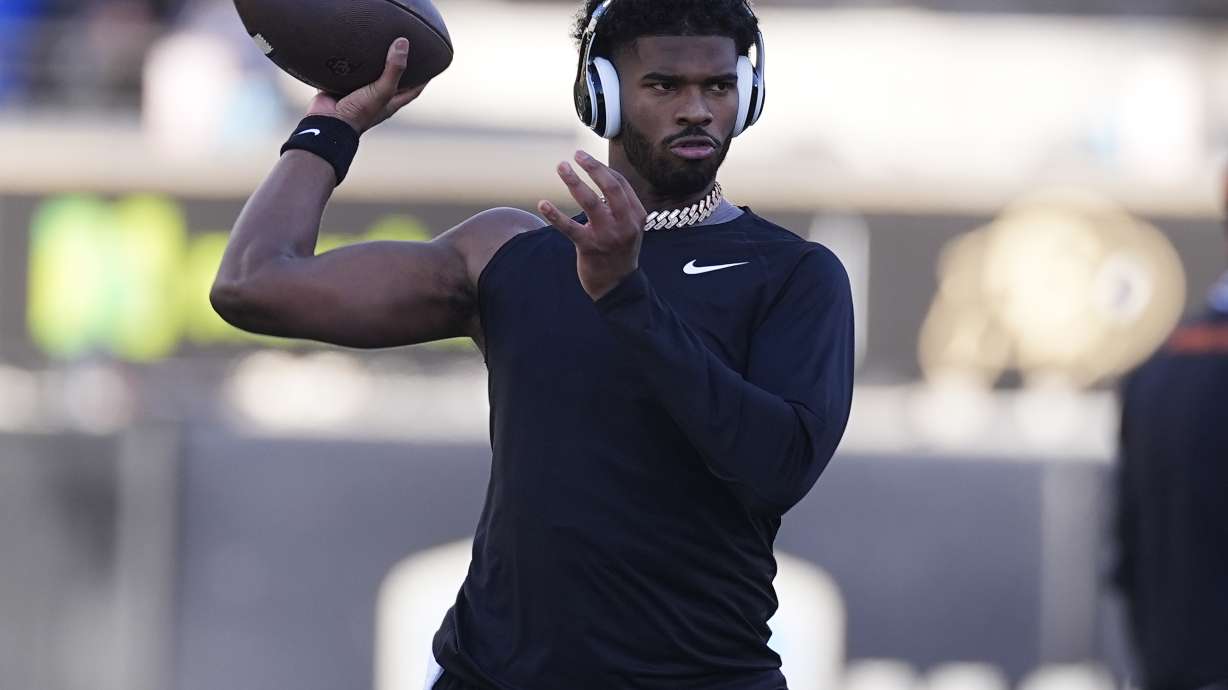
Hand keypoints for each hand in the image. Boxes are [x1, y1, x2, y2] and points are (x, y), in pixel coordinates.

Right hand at [306, 37, 425, 133]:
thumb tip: (403, 42)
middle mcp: (375, 98)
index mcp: (390, 102)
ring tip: (377, 42)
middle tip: (403, 48)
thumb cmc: (358, 111)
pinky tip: (349, 47)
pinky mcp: (339, 87)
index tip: (431, 64)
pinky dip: (348, 62)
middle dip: (397, 67)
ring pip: (367, 75)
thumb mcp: (382, 90)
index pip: (413, 89)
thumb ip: (394, 68)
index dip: (423, 78)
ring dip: (371, 62)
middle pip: (391, 80)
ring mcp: (357, 93)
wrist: (327, 122)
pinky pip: (345, 73)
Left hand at [538, 151, 647, 300]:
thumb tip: (600, 174)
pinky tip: (543, 204)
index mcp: (637, 215)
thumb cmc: (619, 251)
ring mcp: (607, 236)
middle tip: (576, 155)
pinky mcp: (589, 247)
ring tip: (562, 167)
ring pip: (591, 202)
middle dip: (593, 167)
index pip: (620, 183)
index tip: (585, 160)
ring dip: (574, 181)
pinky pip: (569, 228)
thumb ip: (620, 205)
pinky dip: (554, 215)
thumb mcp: (628, 227)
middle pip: (611, 187)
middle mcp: (625, 224)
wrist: (617, 286)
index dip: (602, 168)